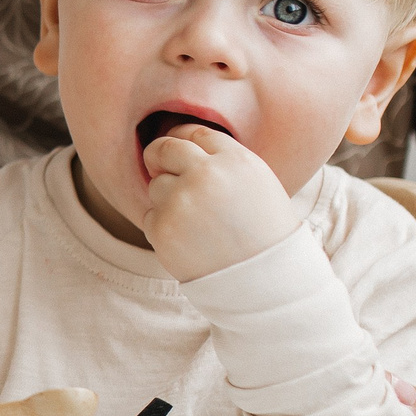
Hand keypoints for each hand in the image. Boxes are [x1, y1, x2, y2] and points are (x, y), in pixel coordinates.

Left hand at [140, 124, 299, 282]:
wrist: (266, 282)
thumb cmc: (265, 233)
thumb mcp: (258, 183)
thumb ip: (223, 160)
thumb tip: (181, 143)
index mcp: (235, 160)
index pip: (195, 132)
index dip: (183, 140)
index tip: (179, 151)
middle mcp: (206, 174)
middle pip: (165, 148)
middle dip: (160, 157)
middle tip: (161, 168)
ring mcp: (181, 200)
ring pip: (156, 185)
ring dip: (167, 199)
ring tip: (197, 222)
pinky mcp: (163, 227)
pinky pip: (149, 215)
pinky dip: (163, 226)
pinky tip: (190, 240)